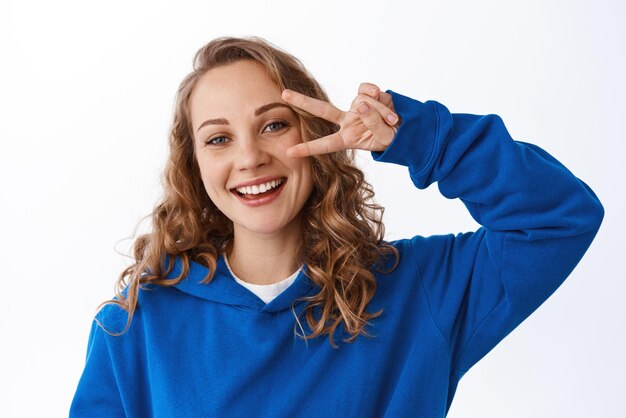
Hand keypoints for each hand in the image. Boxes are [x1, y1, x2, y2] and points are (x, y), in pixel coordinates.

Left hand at [282, 82, 399, 157]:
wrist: (407, 128)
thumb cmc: (393, 138)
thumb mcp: (384, 137)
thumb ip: (373, 121)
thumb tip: (361, 102)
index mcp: (347, 138)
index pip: (325, 144)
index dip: (308, 148)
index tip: (289, 152)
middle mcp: (347, 121)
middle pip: (321, 110)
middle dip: (302, 102)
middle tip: (283, 94)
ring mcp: (356, 107)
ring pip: (363, 101)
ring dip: (381, 111)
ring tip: (393, 120)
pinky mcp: (367, 94)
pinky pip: (369, 90)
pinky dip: (381, 97)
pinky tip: (388, 105)